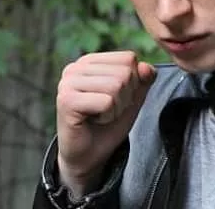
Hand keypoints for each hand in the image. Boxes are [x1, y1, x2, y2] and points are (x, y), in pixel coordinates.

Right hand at [55, 51, 155, 195]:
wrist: (88, 155)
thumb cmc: (108, 124)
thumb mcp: (132, 98)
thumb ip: (143, 80)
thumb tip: (147, 67)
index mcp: (90, 61)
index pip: (129, 58)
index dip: (132, 83)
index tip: (115, 99)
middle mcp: (75, 67)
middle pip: (125, 73)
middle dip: (125, 98)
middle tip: (107, 111)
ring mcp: (68, 82)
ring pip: (117, 86)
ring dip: (116, 108)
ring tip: (100, 115)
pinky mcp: (66, 100)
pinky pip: (107, 102)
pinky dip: (108, 116)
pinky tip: (93, 121)